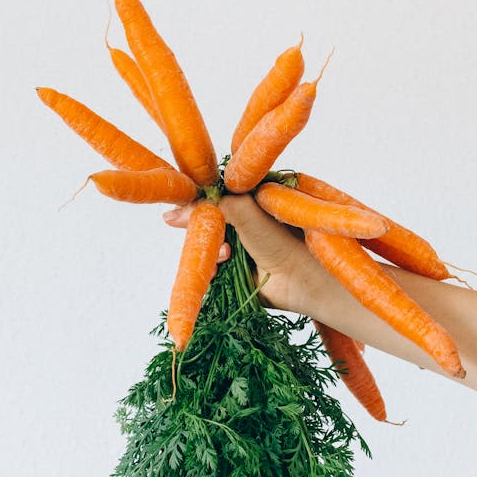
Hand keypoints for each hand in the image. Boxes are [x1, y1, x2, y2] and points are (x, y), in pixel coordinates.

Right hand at [163, 192, 327, 314]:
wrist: (304, 280)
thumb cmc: (285, 241)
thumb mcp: (247, 212)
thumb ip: (213, 206)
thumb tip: (172, 214)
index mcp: (252, 199)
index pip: (215, 195)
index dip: (197, 204)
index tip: (180, 212)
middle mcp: (247, 221)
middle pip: (208, 221)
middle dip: (201, 230)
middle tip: (201, 235)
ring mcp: (243, 246)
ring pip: (208, 246)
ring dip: (208, 251)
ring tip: (223, 255)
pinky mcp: (239, 271)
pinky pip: (213, 269)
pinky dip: (210, 270)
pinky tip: (218, 271)